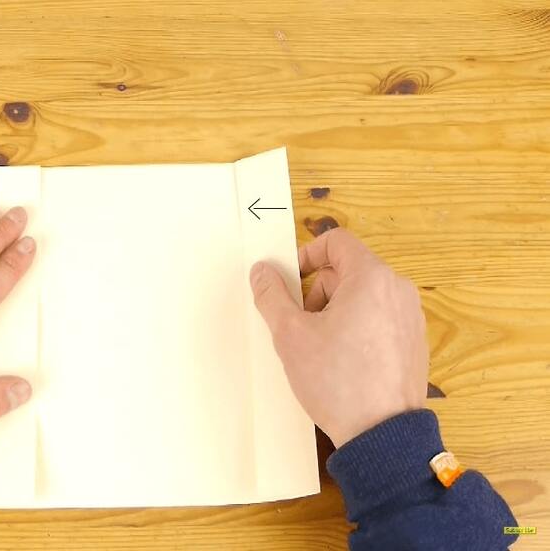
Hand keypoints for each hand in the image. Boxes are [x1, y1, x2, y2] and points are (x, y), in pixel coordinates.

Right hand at [249, 228, 427, 447]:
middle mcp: (398, 290)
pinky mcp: (413, 342)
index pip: (336, 241)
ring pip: (363, 296)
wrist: (381, 435)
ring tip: (319, 347)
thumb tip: (262, 271)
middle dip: (317, 291)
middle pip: (347, 270)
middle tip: (299, 324)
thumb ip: (272, 295)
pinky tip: (341, 361)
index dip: (305, 255)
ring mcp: (410, 317)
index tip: (290, 281)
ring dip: (335, 311)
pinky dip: (356, 328)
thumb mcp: (290, 334)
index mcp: (371, 278)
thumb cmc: (339, 382)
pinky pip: (379, 319)